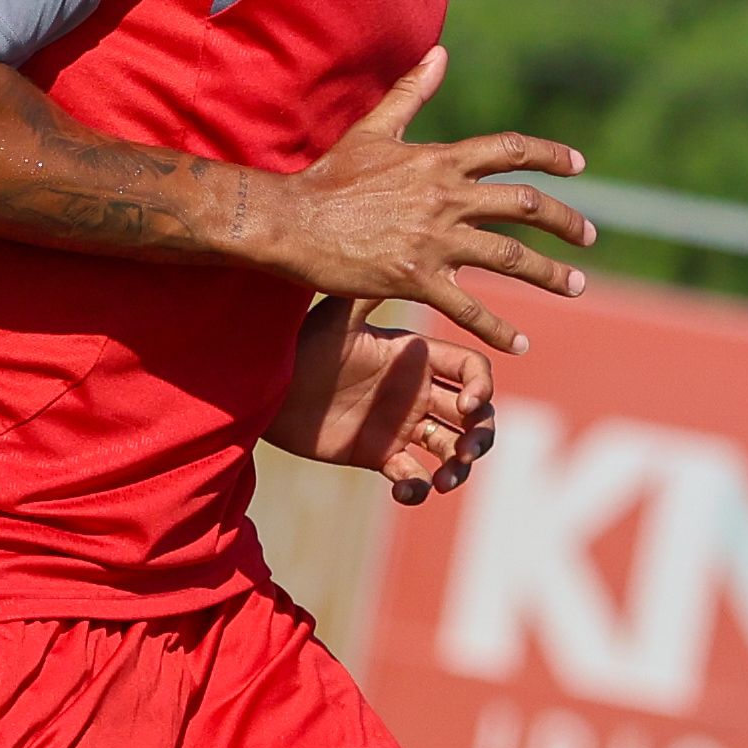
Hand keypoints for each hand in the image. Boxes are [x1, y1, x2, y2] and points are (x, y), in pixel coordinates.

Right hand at [258, 52, 590, 354]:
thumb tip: (439, 53)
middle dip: (566, 222)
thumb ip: (411, 93)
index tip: (579, 167)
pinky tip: (520, 346)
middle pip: (525, 205)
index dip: (551, 156)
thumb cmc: (328, 177)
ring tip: (577, 286)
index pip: (510, 151)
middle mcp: (446, 198)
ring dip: (550, 274)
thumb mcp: (373, 129)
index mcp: (440, 160)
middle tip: (589, 237)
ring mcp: (434, 240)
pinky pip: (468, 307)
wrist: (292, 222)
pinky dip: (497, 329)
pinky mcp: (416, 279)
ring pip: (509, 257)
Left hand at [273, 304, 500, 502]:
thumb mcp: (339, 317)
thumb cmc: (301, 346)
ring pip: (452, 448)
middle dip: (481, 433)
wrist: (266, 388)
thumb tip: (406, 257)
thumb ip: (373, 295)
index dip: (481, 387)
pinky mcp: (380, 455)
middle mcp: (417, 391)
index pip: (472, 370)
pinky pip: (414, 477)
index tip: (466, 406)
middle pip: (475, 413)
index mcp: (418, 357)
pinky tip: (405, 490)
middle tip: (466, 451)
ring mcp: (401, 425)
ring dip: (460, 466)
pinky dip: (418, 489)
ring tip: (447, 479)